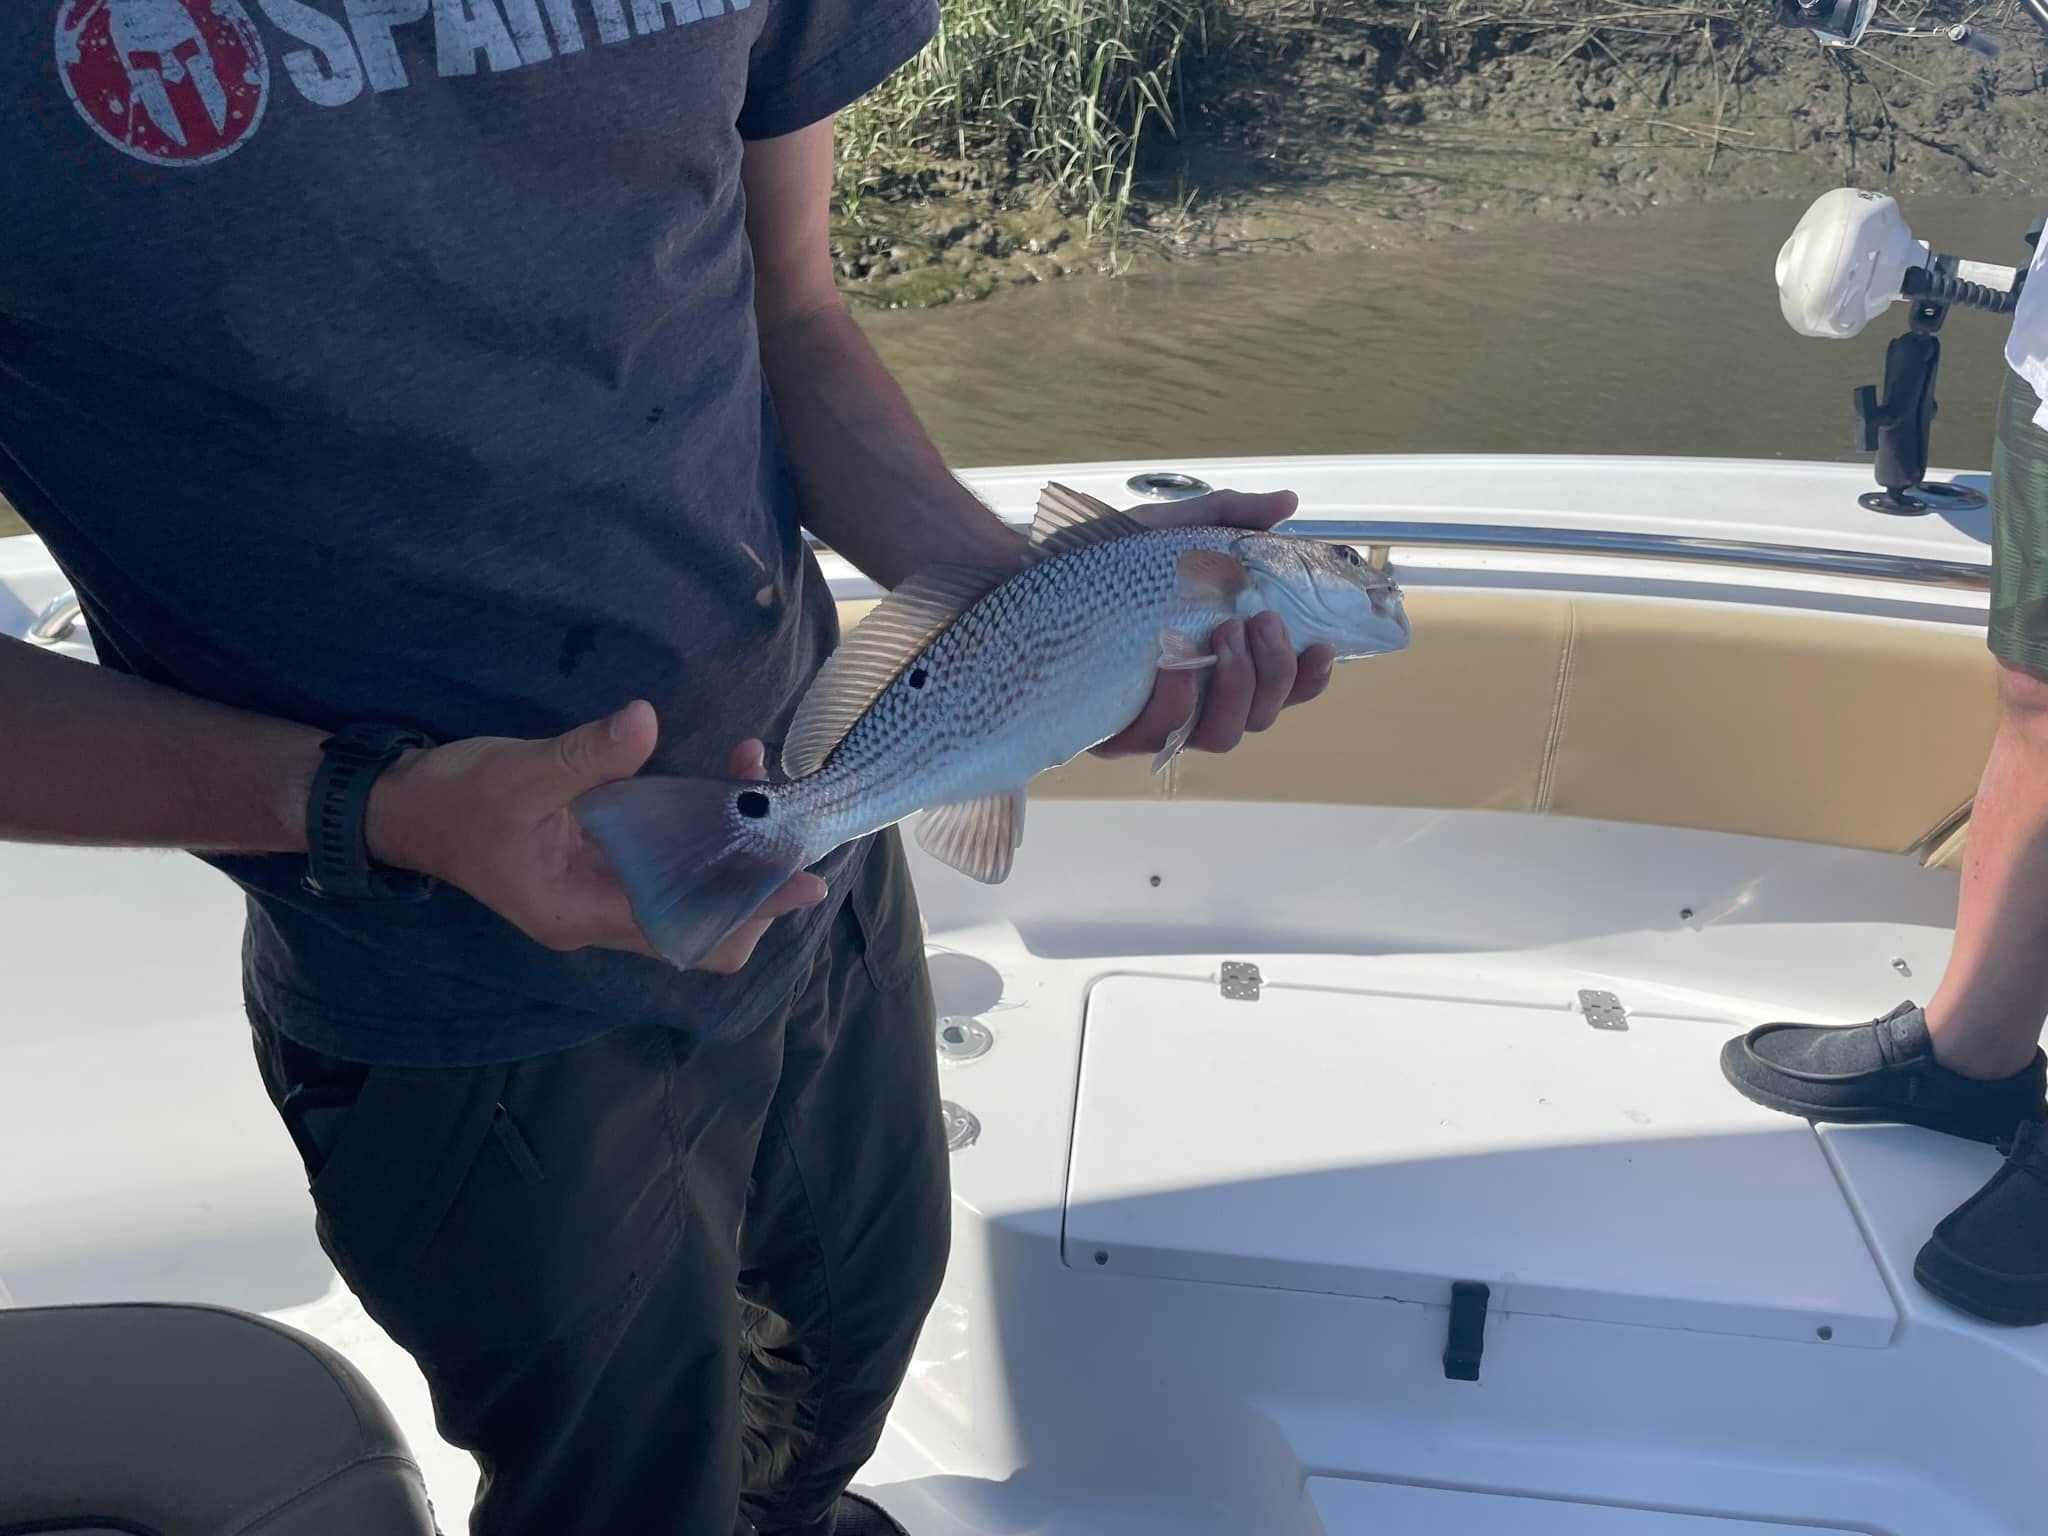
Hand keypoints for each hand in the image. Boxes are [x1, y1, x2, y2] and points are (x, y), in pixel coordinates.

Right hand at [365, 701, 825, 970]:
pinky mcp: (603, 856)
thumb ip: (585, 756)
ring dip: (733, 849)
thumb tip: (644, 723)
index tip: (804, 880)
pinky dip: (704, 826)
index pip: (685, 928)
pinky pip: (669, 855)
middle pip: (701, 924)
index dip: (749, 907)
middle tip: (789, 827)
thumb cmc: (453, 799)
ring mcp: (603, 886)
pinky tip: (728, 779)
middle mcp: (600, 911)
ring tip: (761, 783)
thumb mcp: (519, 774)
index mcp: (580, 912)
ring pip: (690, 887)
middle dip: (752, 882)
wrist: (400, 804)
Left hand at [1092, 487, 1335, 759]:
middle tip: (1260, 622)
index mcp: (1217, 664)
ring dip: (1237, 687)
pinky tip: (1173, 661)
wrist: (1025, 576)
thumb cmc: (1102, 561)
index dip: (1309, 679)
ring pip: (1220, 735)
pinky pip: (1159, 735)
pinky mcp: (1112, 734)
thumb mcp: (1171, 531)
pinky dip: (1176, 701)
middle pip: (1258, 717)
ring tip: (1228, 633)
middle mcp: (1192, 701)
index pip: (1279, 689)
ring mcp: (1153, 722)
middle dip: (1273, 673)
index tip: (1324, 646)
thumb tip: (1289, 502)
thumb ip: (1230, 518)